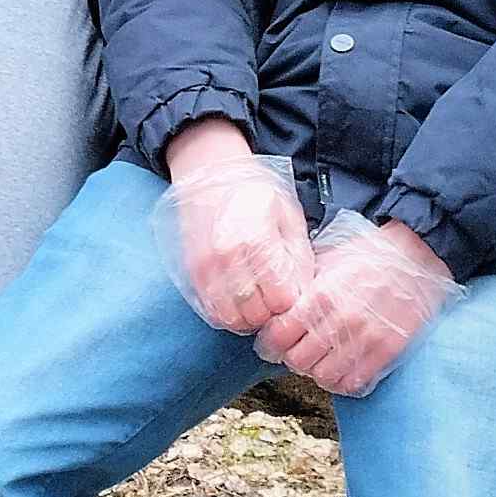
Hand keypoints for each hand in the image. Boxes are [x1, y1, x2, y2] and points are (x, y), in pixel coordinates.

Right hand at [155, 125, 315, 335]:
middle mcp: (227, 256)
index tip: (292, 293)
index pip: (280, 299)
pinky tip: (239, 300)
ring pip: (231, 319)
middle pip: (255, 314)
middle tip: (276, 301)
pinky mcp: (193, 273)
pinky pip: (212, 312)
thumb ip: (298, 259)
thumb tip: (302, 295)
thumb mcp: (290, 220)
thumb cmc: (259, 198)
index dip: (291, 302)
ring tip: (258, 303)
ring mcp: (206, 267)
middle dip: (271, 314)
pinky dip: (228, 314)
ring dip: (248, 318)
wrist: (216, 178)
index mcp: (257, 240)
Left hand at [254, 214, 455, 397]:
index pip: (279, 336)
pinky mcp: (387, 351)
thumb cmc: (369, 254)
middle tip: (295, 351)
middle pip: (298, 361)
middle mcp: (341, 321)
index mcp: (321, 295)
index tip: (271, 344)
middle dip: (291, 358)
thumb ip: (301, 286)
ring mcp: (365, 338)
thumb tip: (277, 307)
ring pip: (323, 376)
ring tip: (318, 359)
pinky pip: (353, 382)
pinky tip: (339, 368)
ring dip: (315, 371)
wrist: (416, 254)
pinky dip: (341, 381)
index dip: (269, 344)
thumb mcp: (326, 260)